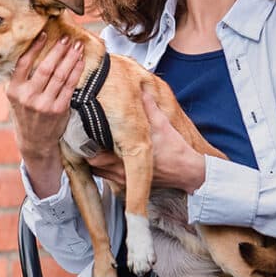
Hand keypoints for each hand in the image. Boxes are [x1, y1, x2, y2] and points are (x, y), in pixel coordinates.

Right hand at [6, 34, 83, 193]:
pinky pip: (70, 86)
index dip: (35, 47)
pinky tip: (80, 62)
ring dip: (70, 58)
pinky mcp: (59, 110)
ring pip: (60, 75)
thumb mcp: (16, 97)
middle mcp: (27, 96)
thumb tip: (33, 51)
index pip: (24, 63)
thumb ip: (22, 79)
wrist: (35, 141)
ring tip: (77, 46)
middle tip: (67, 38)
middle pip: (45, 67)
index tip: (45, 34)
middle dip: (58, 51)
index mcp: (14, 90)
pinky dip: (76, 72)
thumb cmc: (27, 113)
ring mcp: (43, 104)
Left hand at [86, 91, 205, 193]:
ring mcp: (123, 180)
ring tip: (99, 146)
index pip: (93, 153)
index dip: (87, 141)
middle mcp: (121, 173)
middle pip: (92, 163)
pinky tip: (111, 157)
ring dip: (97, 160)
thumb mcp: (163, 124)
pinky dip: (105, 167)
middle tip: (90, 137)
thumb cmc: (176, 152)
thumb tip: (143, 91)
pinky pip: (108, 177)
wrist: (188, 172)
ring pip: (98, 171)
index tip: (87, 130)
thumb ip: (149, 107)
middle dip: (89, 150)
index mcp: (126, 158)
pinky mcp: (128, 184)